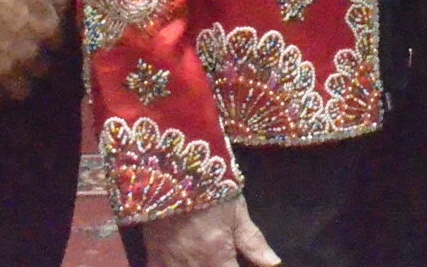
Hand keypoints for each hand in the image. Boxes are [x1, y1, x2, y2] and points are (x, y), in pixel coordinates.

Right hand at [0, 0, 73, 102]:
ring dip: (19, 83)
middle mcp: (30, 53)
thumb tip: (67, 7)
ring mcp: (4, 69)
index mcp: (47, 27)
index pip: (59, 43)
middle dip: (37, 62)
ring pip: (21, 90)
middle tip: (25, 54)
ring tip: (10, 75)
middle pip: (42, 69)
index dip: (50, 38)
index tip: (43, 35)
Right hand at [143, 197, 281, 266]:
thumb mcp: (237, 211)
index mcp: (216, 257)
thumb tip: (274, 264)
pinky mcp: (153, 255)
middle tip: (222, 257)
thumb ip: (253, 242)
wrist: (173, 169)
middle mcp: (192, 265)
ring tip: (206, 257)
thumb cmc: (211, 188)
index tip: (237, 263)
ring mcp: (169, 262)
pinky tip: (181, 261)